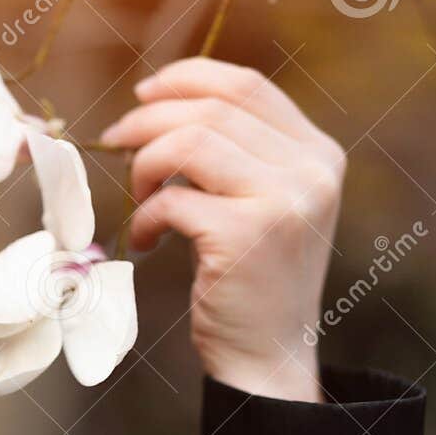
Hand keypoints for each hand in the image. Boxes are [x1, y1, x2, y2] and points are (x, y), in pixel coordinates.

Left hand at [98, 57, 344, 402]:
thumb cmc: (253, 279)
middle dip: (149, 122)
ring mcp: (283, 201)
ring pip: (189, 143)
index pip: (248, 86)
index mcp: (318, 153)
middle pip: (211, 110)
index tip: (144, 95)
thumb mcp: (263, 203)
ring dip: (145, 166)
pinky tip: (148, 241)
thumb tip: (164, 103)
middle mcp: (311, 171)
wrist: (269, 355)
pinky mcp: (246, 235)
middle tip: (116, 144)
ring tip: (138, 198)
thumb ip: (240, 153)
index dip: (187, 79)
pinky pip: (172, 201)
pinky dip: (146, 218)